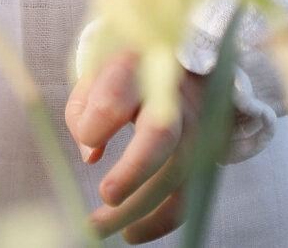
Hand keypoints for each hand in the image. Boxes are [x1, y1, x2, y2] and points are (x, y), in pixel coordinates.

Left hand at [64, 53, 208, 243]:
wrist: (176, 58)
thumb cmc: (126, 69)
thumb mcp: (96, 71)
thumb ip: (84, 108)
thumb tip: (91, 154)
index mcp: (138, 64)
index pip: (118, 95)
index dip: (98, 123)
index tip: (89, 138)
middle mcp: (173, 96)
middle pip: (161, 135)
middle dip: (134, 170)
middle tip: (106, 195)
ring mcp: (194, 125)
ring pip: (175, 173)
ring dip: (138, 208)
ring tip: (97, 227)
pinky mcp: (203, 153)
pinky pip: (187, 194)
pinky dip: (160, 221)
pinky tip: (131, 233)